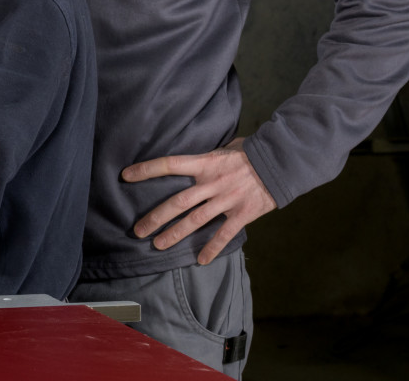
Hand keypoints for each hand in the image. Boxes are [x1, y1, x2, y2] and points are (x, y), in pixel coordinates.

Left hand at [121, 137, 276, 264]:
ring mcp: (227, 199)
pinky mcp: (243, 213)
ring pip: (196, 220)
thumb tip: (191, 161)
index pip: (170, 164)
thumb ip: (206, 158)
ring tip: (158, 245)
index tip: (126, 176)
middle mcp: (212, 183)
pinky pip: (224, 234)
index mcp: (205, 163)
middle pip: (178, 201)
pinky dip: (212, 248)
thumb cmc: (250, 152)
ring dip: (175, 234)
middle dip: (156, 217)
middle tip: (138, 230)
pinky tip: (200, 260)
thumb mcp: (223, 148)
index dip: (147, 169)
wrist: (281, 161)